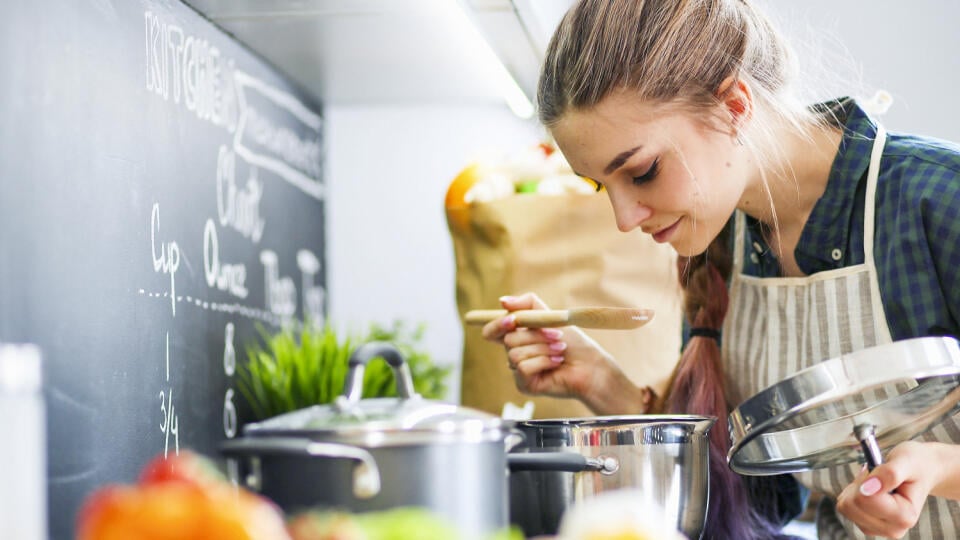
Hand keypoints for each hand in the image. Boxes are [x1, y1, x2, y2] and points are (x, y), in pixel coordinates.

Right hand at [480, 292, 648, 414]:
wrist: (591, 365)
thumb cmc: (573, 343)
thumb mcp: (550, 316)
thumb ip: (528, 304)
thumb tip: (502, 301)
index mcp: (517, 337)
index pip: (492, 331)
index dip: (497, 324)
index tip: (513, 320)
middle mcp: (514, 353)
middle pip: (508, 339)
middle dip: (535, 335)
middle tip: (557, 335)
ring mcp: (518, 371)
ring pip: (516, 353)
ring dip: (543, 348)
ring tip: (560, 350)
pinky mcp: (525, 384)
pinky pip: (523, 368)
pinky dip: (544, 361)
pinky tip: (556, 363)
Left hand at [836, 441, 948, 537]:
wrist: (922, 471)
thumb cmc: (915, 465)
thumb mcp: (906, 461)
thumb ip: (890, 474)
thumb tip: (867, 488)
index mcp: (905, 517)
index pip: (865, 499)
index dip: (867, 479)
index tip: (880, 471)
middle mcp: (893, 529)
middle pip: (851, 505)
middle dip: (859, 484)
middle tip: (877, 476)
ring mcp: (879, 530)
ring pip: (844, 507)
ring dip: (855, 489)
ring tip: (875, 482)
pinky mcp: (867, 525)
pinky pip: (844, 508)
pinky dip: (852, 494)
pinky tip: (869, 489)